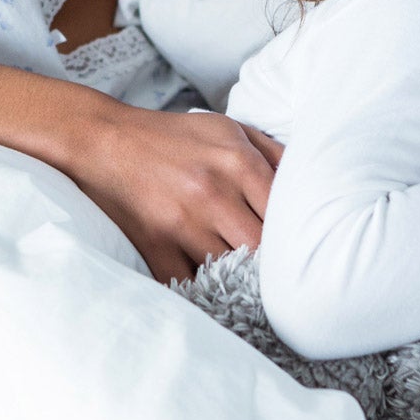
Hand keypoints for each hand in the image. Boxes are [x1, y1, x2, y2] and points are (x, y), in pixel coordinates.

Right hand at [66, 108, 284, 282]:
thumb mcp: (228, 128)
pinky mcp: (154, 244)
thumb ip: (272, 152)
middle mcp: (212, 192)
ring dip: (239, 279)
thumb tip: (315, 178)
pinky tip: (213, 290)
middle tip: (282, 273)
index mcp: (237, 161)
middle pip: (261, 248)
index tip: (302, 247)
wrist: (105, 139)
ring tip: (251, 284)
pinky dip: (202, 291)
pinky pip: (188, 283)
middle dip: (272, 262)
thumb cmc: (173, 136)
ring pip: (229, 271)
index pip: (286, 213)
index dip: (298, 234)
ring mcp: (181, 222)